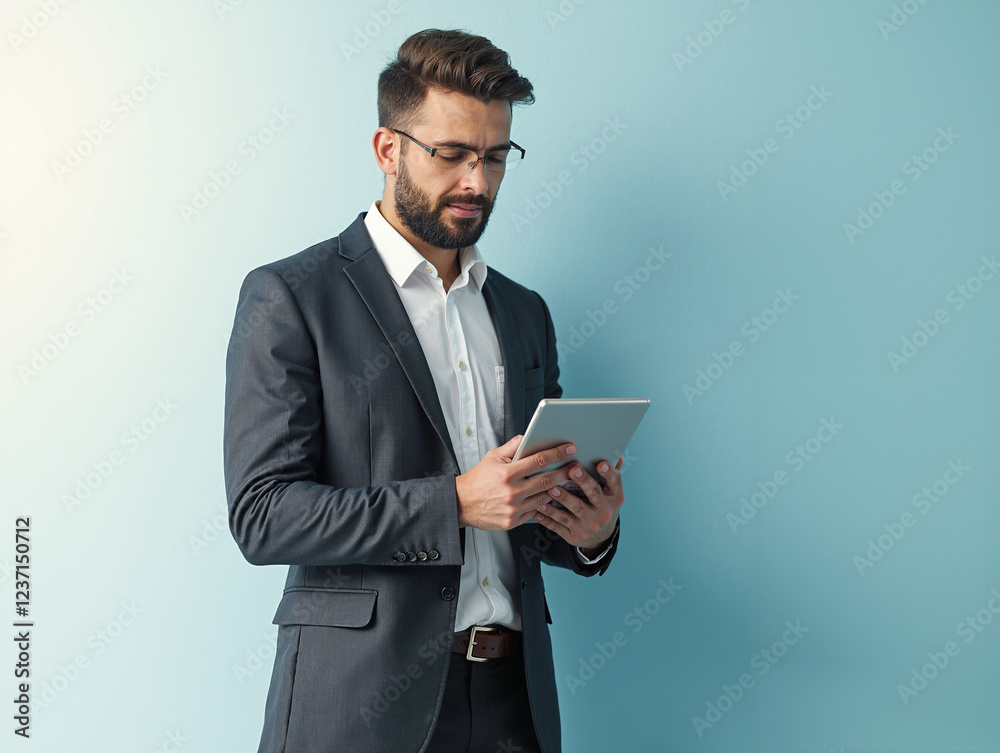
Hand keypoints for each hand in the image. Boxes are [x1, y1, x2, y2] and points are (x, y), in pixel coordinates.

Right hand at [455, 435, 576, 530]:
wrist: (461, 504)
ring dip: (557, 489)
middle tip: (575, 466)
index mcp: (507, 473)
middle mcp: (512, 492)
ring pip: (544, 498)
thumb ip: (512, 447)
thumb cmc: (478, 479)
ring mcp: (513, 509)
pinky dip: (543, 504)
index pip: (538, 460)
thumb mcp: (492, 457)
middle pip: (547, 481)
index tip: (569, 448)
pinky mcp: (513, 522)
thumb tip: (528, 436)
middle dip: (564, 472)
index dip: (557, 453)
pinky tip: (549, 497)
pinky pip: (535, 512)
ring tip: (566, 482)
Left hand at [533, 457, 624, 552]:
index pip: (615, 482)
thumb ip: (610, 475)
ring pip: (574, 511)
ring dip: (562, 499)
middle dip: (582, 482)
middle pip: (593, 494)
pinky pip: (559, 526)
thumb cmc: (601, 506)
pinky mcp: (574, 535)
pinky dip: (547, 519)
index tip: (600, 464)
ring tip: (550, 489)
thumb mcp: (610, 493)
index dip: (608, 473)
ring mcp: (589, 526)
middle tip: (571, 470)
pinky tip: (537, 511)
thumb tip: (617, 456)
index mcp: (614, 498)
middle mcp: (603, 512)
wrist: (598, 537)